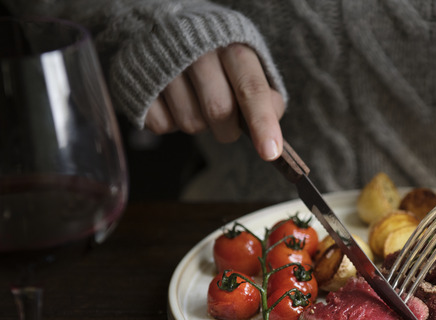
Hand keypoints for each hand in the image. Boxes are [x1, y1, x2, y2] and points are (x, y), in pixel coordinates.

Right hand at [144, 43, 284, 159]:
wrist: (164, 26)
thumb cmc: (215, 54)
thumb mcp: (246, 63)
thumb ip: (264, 94)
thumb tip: (271, 126)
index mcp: (231, 46)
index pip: (251, 88)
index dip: (262, 122)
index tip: (270, 152)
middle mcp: (198, 51)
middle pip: (219, 111)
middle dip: (228, 130)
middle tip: (226, 121)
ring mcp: (165, 65)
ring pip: (191, 123)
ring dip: (199, 124)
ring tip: (195, 100)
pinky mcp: (140, 82)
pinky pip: (162, 125)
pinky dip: (172, 122)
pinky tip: (173, 100)